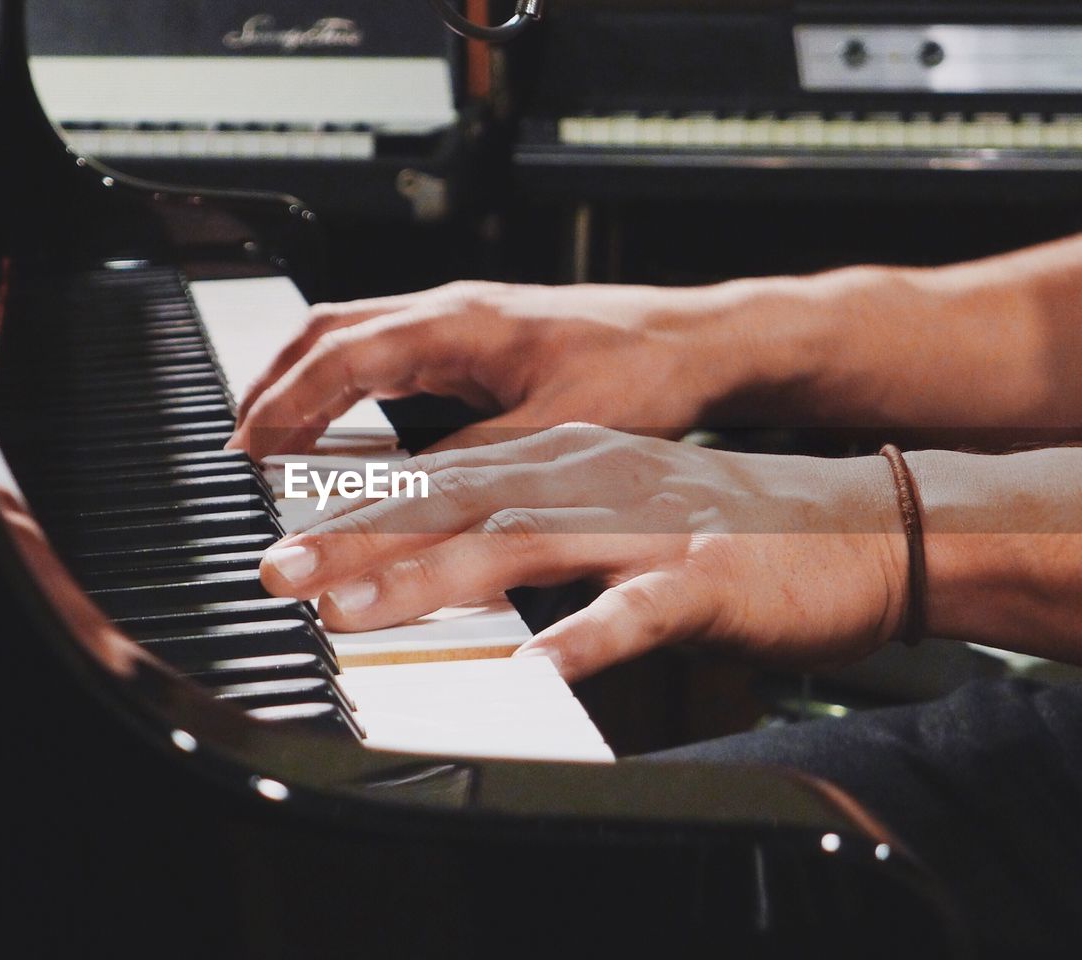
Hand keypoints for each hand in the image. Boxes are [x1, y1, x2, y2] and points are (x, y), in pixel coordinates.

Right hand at [227, 280, 759, 458]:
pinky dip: (346, 386)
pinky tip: (344, 421)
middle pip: (328, 332)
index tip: (244, 448)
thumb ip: (472, 467)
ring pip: (352, 336)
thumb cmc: (642, 371)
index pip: (341, 355)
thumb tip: (399, 506)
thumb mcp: (554, 432)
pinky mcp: (474, 340)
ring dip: (305, 381)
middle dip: (274, 383)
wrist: (696, 341)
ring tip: (272, 433)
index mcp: (458, 323)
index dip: (285, 403)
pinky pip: (385, 352)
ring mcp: (459, 322)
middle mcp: (449, 312)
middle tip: (239, 441)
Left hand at [259, 425, 909, 679]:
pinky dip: (589, 633)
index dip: (361, 509)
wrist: (853, 523)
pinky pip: (642, 608)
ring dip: (440, 577)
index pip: (447, 478)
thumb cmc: (724, 527)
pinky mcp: (709, 576)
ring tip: (363, 610)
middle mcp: (596, 479)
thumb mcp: (614, 509)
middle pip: (462, 502)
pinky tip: (543, 665)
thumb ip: (532, 531)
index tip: (288, 538)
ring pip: (529, 545)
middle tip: (284, 571)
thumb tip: (443, 560)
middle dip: (364, 538)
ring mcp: (650, 525)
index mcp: (569, 461)